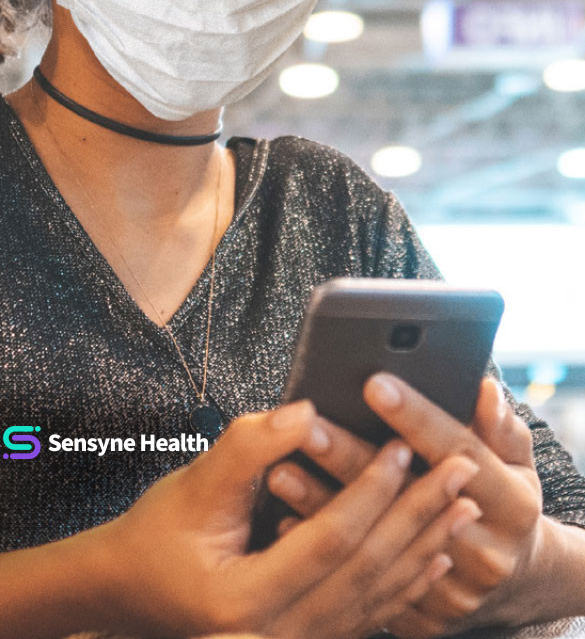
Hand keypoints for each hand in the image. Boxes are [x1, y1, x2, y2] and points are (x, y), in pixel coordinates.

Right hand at [87, 399, 479, 638]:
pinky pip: (364, 616)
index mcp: (245, 602)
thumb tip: (307, 411)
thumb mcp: (194, 484)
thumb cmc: (156, 535)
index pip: (331, 540)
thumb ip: (250, 446)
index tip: (406, 447)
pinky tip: (433, 556)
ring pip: (373, 598)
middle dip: (418, 517)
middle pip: (364, 572)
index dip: (371, 491)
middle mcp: (272, 637)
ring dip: (423, 549)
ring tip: (463, 508)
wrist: (129, 592)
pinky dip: (404, 584)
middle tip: (461, 471)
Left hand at [267, 377, 543, 636]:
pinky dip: (322, 553)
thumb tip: (484, 389)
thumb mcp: (515, 457)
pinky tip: (286, 524)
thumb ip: (499, 424)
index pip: (456, 447)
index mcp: (512, 504)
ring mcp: (454, 594)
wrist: (516, 573)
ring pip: (375, 545)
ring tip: (281, 472)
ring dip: (324, 505)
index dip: (415, 415)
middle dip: (351, 459)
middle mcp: (486, 553)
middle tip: (308, 427)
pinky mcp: (424, 618)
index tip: (375, 384)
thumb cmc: (507, 497)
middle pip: (406, 497)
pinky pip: (362, 586)